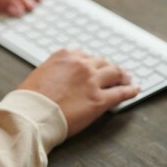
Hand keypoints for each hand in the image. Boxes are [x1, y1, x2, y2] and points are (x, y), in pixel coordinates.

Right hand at [18, 49, 139, 136]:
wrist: (33, 113)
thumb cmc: (32, 97)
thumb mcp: (42, 72)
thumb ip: (57, 69)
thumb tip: (62, 76)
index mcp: (66, 55)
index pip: (85, 55)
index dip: (92, 62)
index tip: (95, 66)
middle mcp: (81, 63)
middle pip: (102, 62)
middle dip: (109, 67)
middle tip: (115, 73)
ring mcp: (92, 80)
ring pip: (114, 73)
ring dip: (122, 75)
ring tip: (127, 79)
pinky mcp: (99, 100)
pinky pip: (120, 92)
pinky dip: (130, 90)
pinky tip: (135, 89)